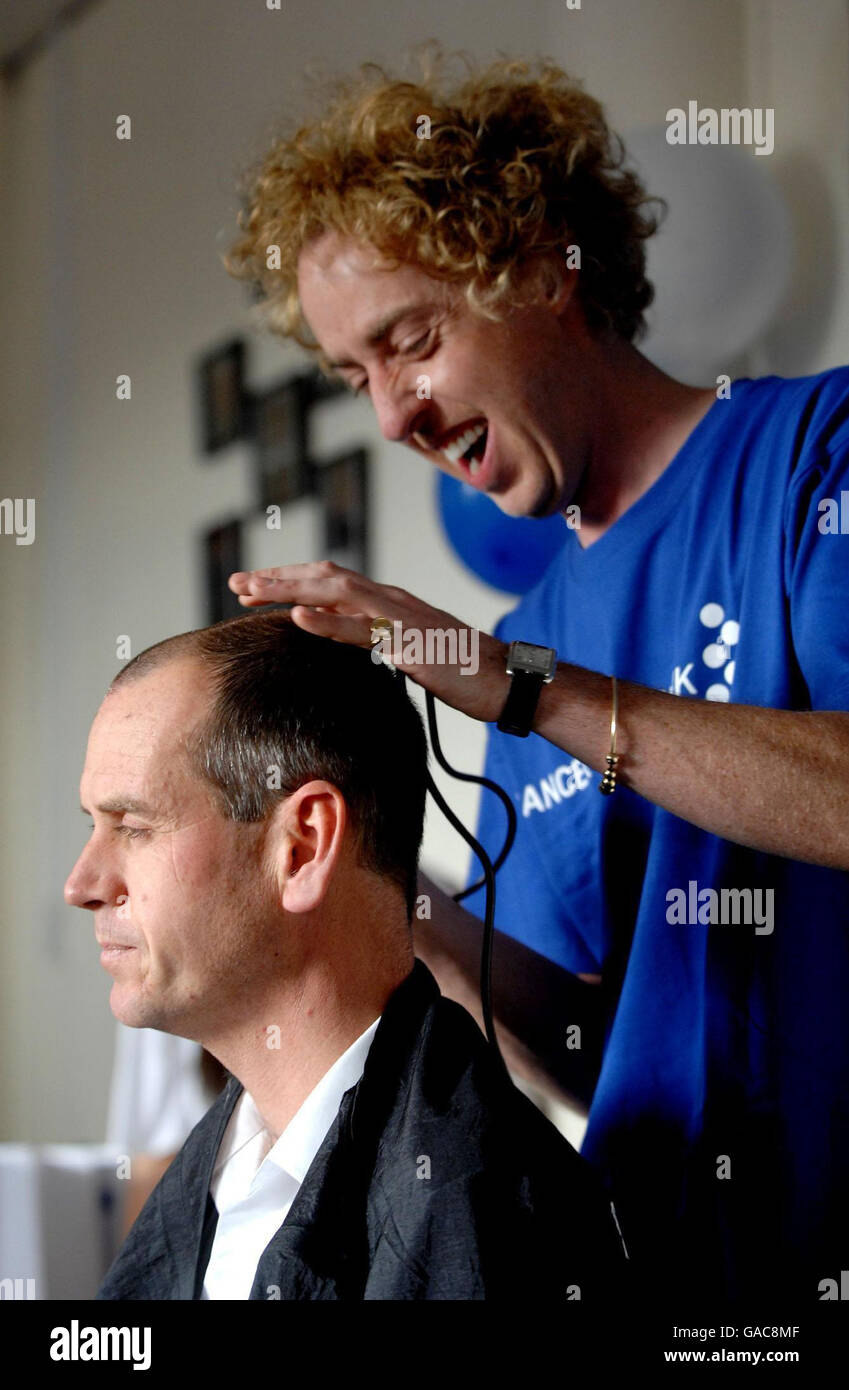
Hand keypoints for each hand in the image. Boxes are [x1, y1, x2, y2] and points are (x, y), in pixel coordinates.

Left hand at [228, 560, 509, 721]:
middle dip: (278, 578)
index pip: (331, 582)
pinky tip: (297, 617)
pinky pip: (363, 629)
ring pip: (337, 592)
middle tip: (236, 584)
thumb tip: (348, 642)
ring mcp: (400, 618)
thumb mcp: (410, 652)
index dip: (290, 581)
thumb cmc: (462, 671)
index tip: (253, 589)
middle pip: (325, 577)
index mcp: (389, 602)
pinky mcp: (410, 643)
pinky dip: (328, 621)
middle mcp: (391, 600)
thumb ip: (379, 641)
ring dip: (290, 589)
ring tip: (252, 592)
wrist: (507, 681)